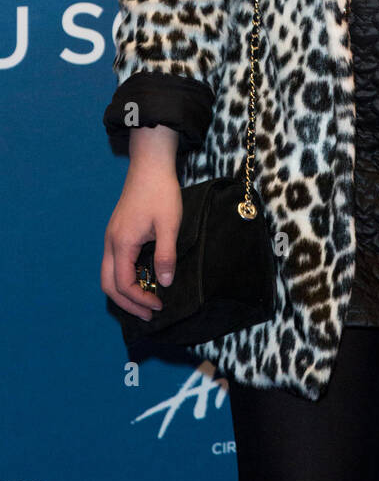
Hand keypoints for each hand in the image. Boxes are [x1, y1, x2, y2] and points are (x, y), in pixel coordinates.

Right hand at [101, 127, 181, 319]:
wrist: (150, 166)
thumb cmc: (160, 193)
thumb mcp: (169, 224)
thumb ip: (165, 255)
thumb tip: (164, 283)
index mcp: (121, 243)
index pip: (123, 284)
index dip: (140, 300)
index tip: (159, 306)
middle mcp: (110, 243)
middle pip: (108, 285)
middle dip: (127, 303)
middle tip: (149, 314)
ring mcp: (111, 237)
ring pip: (108, 275)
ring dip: (124, 292)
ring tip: (145, 301)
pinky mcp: (117, 232)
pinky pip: (113, 263)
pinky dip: (123, 278)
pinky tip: (141, 280)